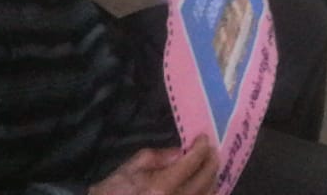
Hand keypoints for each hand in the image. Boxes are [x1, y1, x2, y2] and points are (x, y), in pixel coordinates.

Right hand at [89, 137, 218, 194]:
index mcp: (162, 186)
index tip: (203, 138)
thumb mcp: (132, 166)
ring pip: (207, 194)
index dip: (202, 147)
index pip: (192, 163)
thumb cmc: (114, 190)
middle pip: (205, 179)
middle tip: (211, 149)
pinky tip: (206, 186)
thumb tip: (181, 153)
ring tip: (210, 165)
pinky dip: (207, 194)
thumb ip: (159, 156)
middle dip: (211, 161)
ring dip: (212, 178)